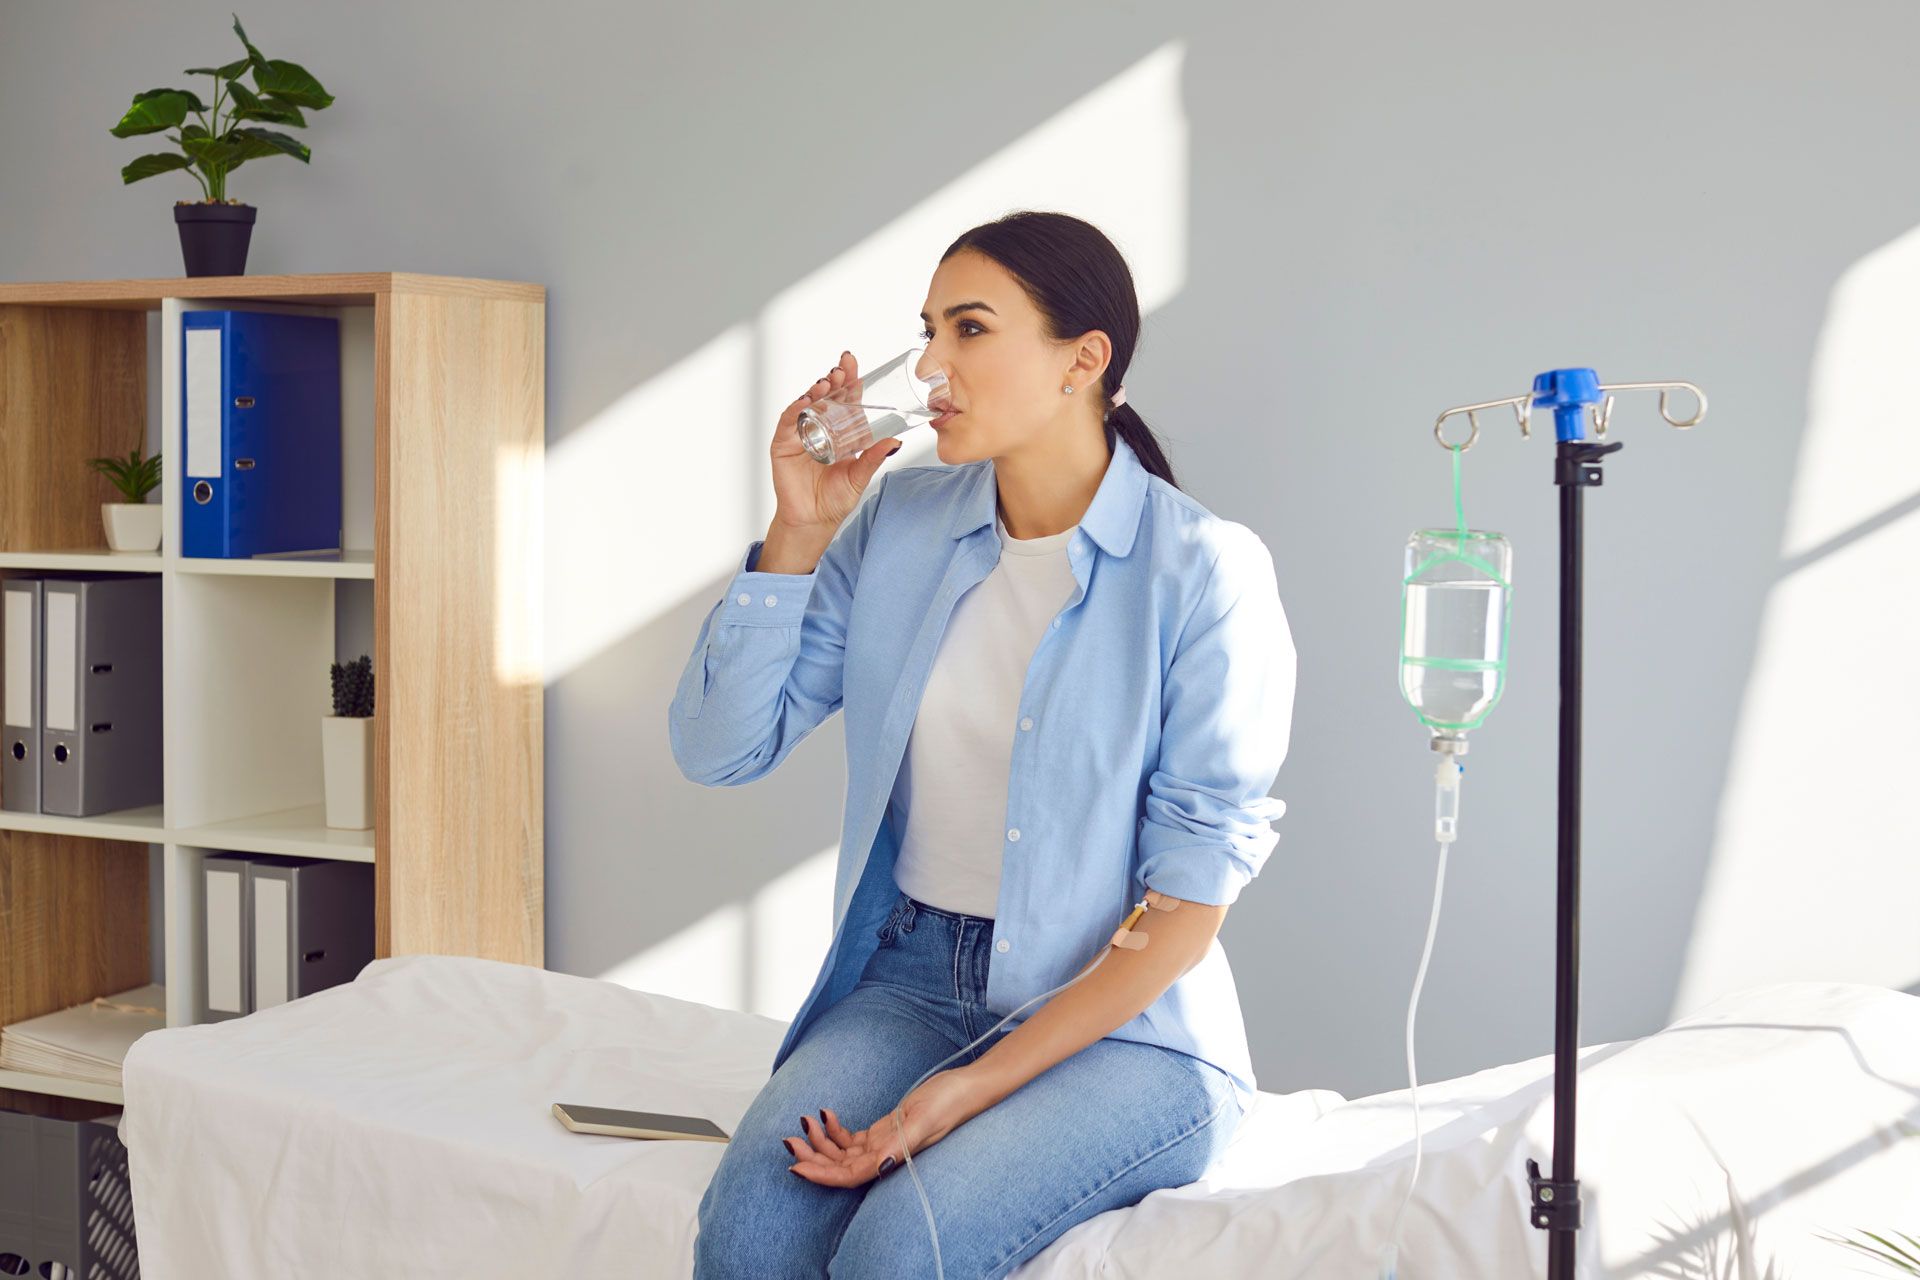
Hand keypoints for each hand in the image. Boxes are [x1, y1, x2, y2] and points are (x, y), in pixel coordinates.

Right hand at [768, 350, 901, 534]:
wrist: (814, 520)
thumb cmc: (835, 498)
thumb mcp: (860, 475)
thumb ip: (873, 457)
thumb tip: (895, 441)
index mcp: (840, 431)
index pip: (845, 399)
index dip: (849, 380)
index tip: (853, 364)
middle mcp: (819, 427)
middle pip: (825, 396)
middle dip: (833, 379)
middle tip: (841, 370)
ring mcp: (800, 434)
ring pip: (806, 404)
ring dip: (815, 390)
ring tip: (826, 382)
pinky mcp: (783, 445)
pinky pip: (787, 422)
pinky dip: (794, 410)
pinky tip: (804, 402)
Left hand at [786, 1068, 987, 1188]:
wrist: (965, 1087)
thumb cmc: (949, 1102)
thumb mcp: (925, 1119)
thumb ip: (901, 1143)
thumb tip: (880, 1165)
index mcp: (893, 1158)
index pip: (850, 1175)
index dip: (822, 1175)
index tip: (797, 1166)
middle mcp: (885, 1156)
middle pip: (841, 1166)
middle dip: (813, 1157)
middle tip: (789, 1140)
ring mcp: (883, 1144)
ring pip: (843, 1152)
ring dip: (820, 1141)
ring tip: (803, 1122)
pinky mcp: (885, 1131)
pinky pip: (853, 1138)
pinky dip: (835, 1129)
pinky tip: (825, 1114)